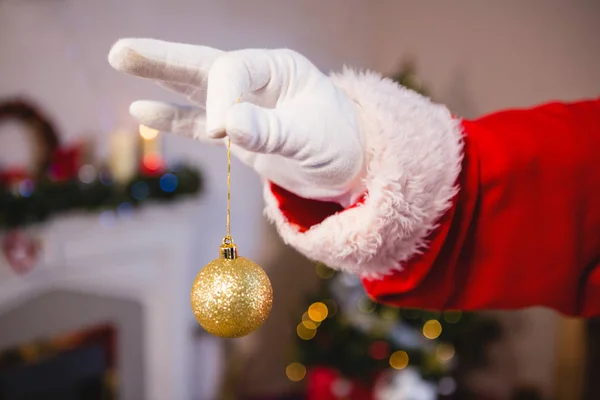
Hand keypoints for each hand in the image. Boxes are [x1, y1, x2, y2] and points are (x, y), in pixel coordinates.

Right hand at [108, 38, 365, 206]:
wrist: (348, 166)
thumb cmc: (339, 144)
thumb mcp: (311, 138)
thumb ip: (271, 130)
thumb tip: (226, 125)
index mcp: (278, 69)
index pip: (232, 71)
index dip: (219, 98)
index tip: (221, 133)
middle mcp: (257, 81)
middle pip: (203, 65)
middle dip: (164, 58)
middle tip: (122, 51)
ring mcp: (244, 106)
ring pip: (195, 88)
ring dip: (159, 78)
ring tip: (121, 59)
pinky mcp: (237, 133)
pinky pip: (198, 122)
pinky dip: (173, 119)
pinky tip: (141, 110)